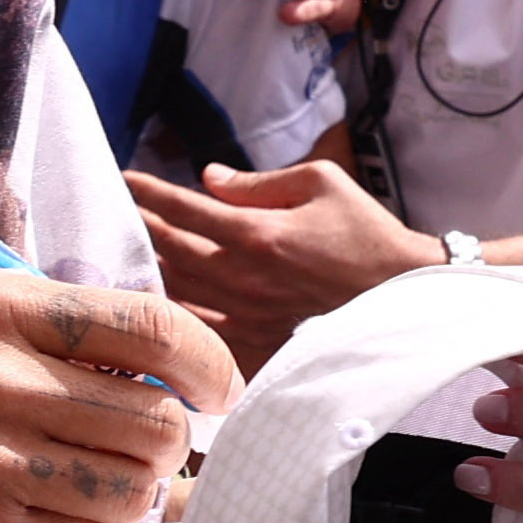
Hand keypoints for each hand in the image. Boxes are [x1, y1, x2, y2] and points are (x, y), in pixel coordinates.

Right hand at [0, 269, 238, 522]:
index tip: (220, 392)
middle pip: (158, 420)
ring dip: (131, 498)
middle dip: (166, 446)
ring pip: (136, 490)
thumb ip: (59, 335)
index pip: (152, 326)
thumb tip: (180, 368)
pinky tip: (38, 518)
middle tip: (138, 453)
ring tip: (82, 486)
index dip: (208, 366)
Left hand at [126, 156, 432, 352]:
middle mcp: (245, 277)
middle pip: (169, 250)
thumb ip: (258, 181)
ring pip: (177, 294)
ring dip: (149, 270)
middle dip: (139, 227)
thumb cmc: (365, 233)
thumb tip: (209, 177)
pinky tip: (160, 305)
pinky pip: (202, 334)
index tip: (125, 179)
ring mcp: (248, 316)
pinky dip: (177, 317)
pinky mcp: (259, 345)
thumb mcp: (321, 182)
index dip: (149, 191)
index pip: (185, 208)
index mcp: (258, 232)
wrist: (404, 293)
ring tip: (129, 254)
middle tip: (117, 213)